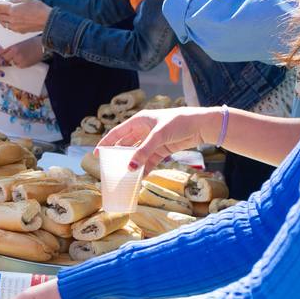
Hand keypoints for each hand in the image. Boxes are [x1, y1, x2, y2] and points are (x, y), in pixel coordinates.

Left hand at [0, 0, 50, 33]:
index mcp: (13, 9)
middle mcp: (12, 18)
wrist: (47, 20)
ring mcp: (15, 26)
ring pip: (3, 24)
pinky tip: (7, 23)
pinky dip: (7, 25)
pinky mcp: (19, 31)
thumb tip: (6, 2)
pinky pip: (9, 28)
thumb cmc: (37, 7)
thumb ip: (14, 0)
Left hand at [0, 37, 44, 68]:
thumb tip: (0, 49)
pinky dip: (19, 63)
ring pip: (11, 62)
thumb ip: (11, 46)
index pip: (0, 51)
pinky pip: (18, 65)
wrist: (43, 46)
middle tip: (7, 56)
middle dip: (4, 58)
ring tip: (21, 55)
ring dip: (13, 60)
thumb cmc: (32, 41)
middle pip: (4, 59)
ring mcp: (19, 60)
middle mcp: (15, 53)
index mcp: (13, 46)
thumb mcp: (19, 41)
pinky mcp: (24, 65)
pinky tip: (25, 58)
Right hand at [98, 106, 217, 170]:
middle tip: (109, 169)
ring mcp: (153, 140)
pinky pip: (149, 160)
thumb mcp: (159, 136)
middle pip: (126, 145)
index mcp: (139, 121)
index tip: (96, 154)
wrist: (203, 125)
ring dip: (132, 164)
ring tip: (124, 176)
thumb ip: (144, 152)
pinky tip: (140, 177)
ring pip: (137, 154)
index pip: (117, 133)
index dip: (106, 143)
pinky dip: (144, 168)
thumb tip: (130, 168)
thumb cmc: (180, 122)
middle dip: (118, 156)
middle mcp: (144, 130)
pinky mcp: (162, 149)